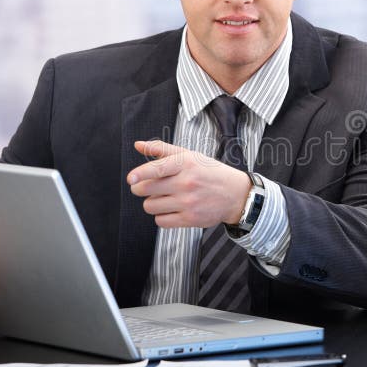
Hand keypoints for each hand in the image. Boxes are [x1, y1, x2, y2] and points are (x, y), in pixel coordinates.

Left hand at [128, 140, 251, 227]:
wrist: (235, 194)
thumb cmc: (210, 172)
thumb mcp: (190, 156)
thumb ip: (162, 149)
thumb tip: (138, 145)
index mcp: (186, 163)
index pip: (158, 168)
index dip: (142, 173)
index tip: (131, 178)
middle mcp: (187, 182)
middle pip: (147, 189)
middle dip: (141, 188)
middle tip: (147, 187)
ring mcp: (188, 202)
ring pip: (150, 206)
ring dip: (152, 203)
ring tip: (164, 198)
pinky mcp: (190, 219)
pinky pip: (160, 221)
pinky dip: (161, 216)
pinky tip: (170, 209)